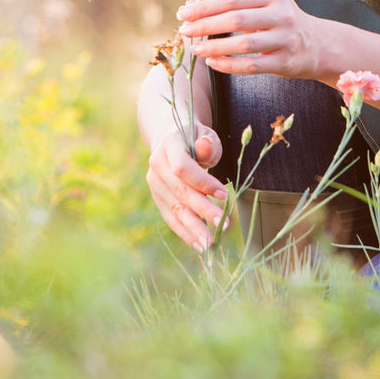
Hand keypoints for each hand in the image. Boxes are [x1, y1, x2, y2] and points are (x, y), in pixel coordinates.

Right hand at [145, 122, 226, 251]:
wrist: (171, 140)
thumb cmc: (195, 137)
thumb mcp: (205, 134)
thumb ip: (207, 144)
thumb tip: (205, 147)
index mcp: (169, 144)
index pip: (183, 168)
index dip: (204, 183)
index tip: (225, 196)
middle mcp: (157, 164)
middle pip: (180, 192)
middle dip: (203, 210)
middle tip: (223, 225)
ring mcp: (154, 183)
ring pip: (175, 209)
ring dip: (194, 228)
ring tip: (211, 243)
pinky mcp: (157, 198)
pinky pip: (171, 218)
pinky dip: (186, 233)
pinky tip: (200, 244)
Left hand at [177, 0, 326, 79]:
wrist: (317, 44)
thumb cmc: (279, 21)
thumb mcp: (265, 5)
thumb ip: (235, 5)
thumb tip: (194, 10)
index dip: (205, 7)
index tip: (183, 14)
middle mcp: (282, 15)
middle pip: (236, 19)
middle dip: (205, 25)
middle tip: (184, 31)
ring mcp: (285, 39)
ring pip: (243, 44)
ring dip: (214, 48)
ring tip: (195, 49)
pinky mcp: (285, 62)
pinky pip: (252, 66)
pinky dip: (229, 65)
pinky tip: (212, 63)